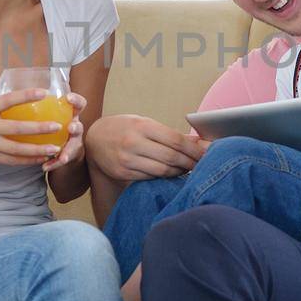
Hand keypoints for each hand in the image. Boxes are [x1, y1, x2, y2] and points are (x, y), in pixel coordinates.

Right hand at [0, 88, 66, 169]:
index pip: (7, 100)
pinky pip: (10, 160)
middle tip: (57, 126)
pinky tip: (39, 160)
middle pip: (17, 128)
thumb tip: (13, 104)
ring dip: (37, 149)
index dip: (26, 95)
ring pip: (16, 148)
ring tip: (54, 148)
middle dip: (39, 128)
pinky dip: (26, 161)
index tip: (44, 92)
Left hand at [44, 92, 87, 172]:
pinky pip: (62, 160)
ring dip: (68, 150)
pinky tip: (45, 167)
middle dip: (76, 127)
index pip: (78, 104)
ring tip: (63, 157)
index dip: (76, 99)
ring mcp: (73, 141)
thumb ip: (39, 106)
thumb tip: (16, 95)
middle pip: (79, 125)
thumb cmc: (51, 123)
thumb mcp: (49, 113)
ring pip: (73, 146)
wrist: (64, 145)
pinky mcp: (69, 154)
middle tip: (71, 128)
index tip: (67, 97)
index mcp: (70, 114)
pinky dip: (54, 163)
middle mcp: (74, 126)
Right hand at [86, 114, 208, 180]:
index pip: (176, 140)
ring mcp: (127, 160)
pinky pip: (150, 177)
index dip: (194, 149)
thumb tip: (197, 142)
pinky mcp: (123, 173)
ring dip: (179, 172)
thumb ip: (169, 133)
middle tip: (201, 165)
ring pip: (162, 170)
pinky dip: (163, 177)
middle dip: (191, 163)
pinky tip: (170, 174)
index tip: (206, 154)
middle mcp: (134, 143)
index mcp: (142, 126)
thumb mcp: (144, 123)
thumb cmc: (124, 128)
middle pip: (172, 157)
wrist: (93, 139)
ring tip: (188, 170)